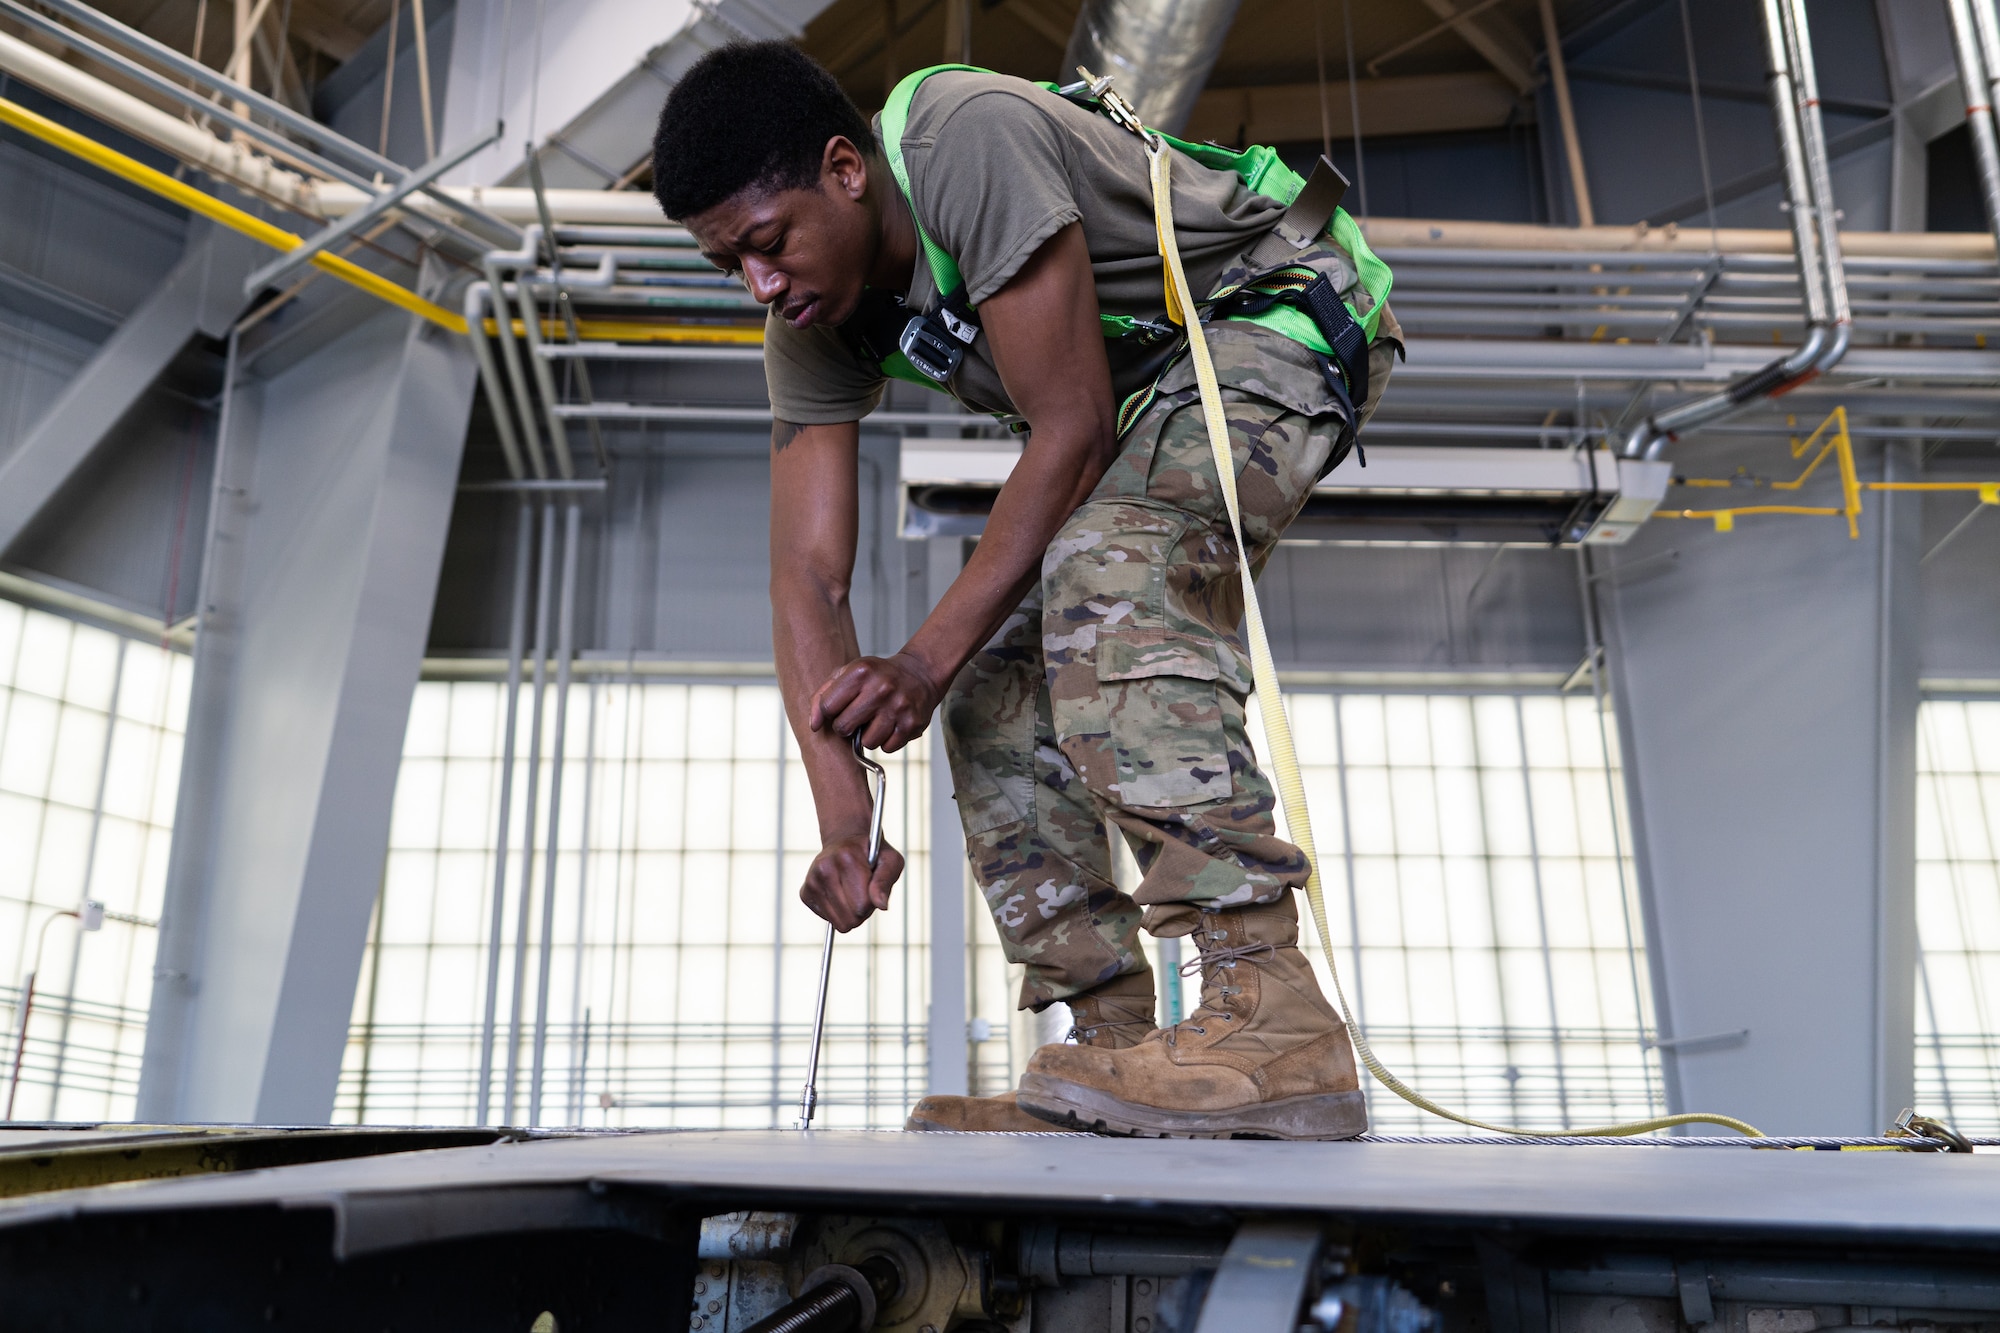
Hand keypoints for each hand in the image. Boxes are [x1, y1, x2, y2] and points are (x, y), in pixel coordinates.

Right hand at [801, 833, 904, 931]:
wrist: (845, 842)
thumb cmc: (873, 853)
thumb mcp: (890, 861)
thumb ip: (886, 882)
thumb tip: (881, 905)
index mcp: (846, 858)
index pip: (861, 906)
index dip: (872, 903)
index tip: (872, 888)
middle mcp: (824, 869)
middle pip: (850, 918)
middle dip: (862, 910)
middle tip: (863, 891)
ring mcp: (812, 881)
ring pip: (839, 923)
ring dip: (850, 912)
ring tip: (852, 891)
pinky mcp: (805, 893)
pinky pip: (828, 920)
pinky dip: (837, 912)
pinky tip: (839, 893)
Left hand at [807, 652, 940, 751]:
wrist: (920, 673)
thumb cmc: (877, 676)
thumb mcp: (847, 674)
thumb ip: (822, 696)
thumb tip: (814, 726)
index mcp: (861, 672)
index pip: (827, 707)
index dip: (831, 711)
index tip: (841, 706)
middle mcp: (881, 688)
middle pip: (844, 728)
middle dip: (847, 726)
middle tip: (858, 716)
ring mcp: (899, 707)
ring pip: (867, 743)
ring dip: (869, 736)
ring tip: (877, 720)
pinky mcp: (912, 724)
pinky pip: (888, 748)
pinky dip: (887, 740)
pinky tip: (892, 724)